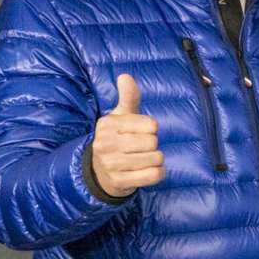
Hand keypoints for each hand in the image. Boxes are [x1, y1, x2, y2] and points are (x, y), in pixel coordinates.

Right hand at [91, 73, 163, 196]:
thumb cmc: (118, 138)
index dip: (151, 129)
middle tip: (141, 148)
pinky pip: (154, 175)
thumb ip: (128, 97)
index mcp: (108, 124)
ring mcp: (111, 164)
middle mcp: (106, 144)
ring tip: (142, 159)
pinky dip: (157, 173)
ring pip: (156, 159)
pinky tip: (147, 171)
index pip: (151, 125)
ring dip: (156, 160)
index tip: (140, 132)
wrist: (101, 171)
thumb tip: (125, 76)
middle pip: (153, 142)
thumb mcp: (121, 116)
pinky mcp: (119, 182)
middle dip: (153, 145)